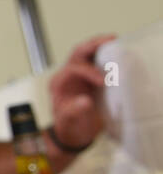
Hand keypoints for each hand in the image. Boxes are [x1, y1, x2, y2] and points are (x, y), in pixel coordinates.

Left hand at [48, 34, 114, 150]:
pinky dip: (105, 54)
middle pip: (77, 53)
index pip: (72, 69)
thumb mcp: (69, 122)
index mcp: (58, 84)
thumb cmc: (68, 128)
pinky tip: (116, 53)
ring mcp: (77, 75)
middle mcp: (66, 76)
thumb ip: (74, 111)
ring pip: (85, 53)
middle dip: (92, 45)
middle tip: (110, 40)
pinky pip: (95, 61)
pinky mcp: (88, 78)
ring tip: (113, 40)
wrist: (72, 134)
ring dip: (98, 46)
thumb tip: (85, 101)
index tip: (103, 81)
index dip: (88, 71)